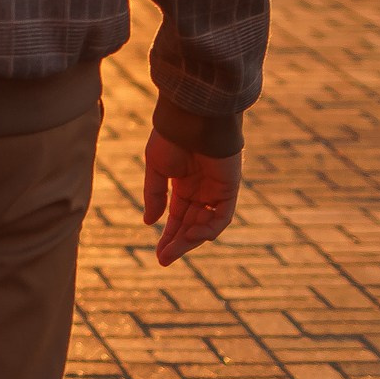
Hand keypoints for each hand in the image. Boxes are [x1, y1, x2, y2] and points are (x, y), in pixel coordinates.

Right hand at [141, 132, 241, 269]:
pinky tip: (192, 236)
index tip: (159, 254)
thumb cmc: (172, 137)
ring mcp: (216, 190)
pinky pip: (221, 216)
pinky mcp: (229, 189)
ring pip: (205, 224)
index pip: (177, 217)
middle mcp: (201, 189)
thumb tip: (150, 222)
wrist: (192, 119)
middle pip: (190, 224)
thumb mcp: (156, 168)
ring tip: (172, 252)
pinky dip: (208, 229)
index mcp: (183, 183)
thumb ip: (155, 195)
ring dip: (190, 240)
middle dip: (178, 243)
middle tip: (163, 259)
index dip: (169, 235)